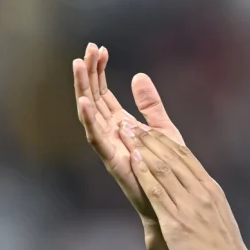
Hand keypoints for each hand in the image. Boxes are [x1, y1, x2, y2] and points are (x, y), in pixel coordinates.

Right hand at [72, 43, 183, 220]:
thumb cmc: (167, 169)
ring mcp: (109, 146)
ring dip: (83, 89)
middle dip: (89, 73)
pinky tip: (84, 101)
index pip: (104, 92)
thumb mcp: (162, 128)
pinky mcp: (112, 160)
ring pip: (90, 113)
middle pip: (94, 97)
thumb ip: (150, 104)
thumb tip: (138, 75)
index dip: (100, 70)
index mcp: (121, 124)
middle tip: (87, 48)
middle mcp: (110, 133)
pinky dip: (88, 119)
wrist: (171, 202)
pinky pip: (96, 137)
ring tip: (78, 65)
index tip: (99, 48)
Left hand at [120, 126, 249, 249]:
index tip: (149, 129)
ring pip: (164, 168)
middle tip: (131, 123)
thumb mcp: (217, 216)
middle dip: (149, 137)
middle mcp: (201, 191)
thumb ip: (204, 201)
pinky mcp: (178, 220)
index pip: (185, 157)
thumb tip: (195, 193)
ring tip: (126, 132)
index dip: (164, 141)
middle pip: (172, 156)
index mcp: (210, 189)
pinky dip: (145, 172)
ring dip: (143, 147)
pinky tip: (134, 160)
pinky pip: (159, 191)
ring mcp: (190, 205)